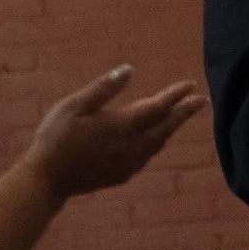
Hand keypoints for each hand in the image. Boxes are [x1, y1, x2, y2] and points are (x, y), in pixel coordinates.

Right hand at [29, 65, 201, 202]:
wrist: (47, 180)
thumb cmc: (56, 137)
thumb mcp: (75, 106)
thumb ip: (104, 88)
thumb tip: (129, 69)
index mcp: (122, 125)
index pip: (158, 107)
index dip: (176, 95)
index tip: (192, 85)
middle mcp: (132, 146)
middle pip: (166, 127)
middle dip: (184, 113)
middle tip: (201, 101)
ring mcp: (129, 163)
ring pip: (158, 143)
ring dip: (171, 128)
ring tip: (180, 117)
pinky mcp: (122, 175)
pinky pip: (147, 156)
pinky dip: (156, 143)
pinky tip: (154, 140)